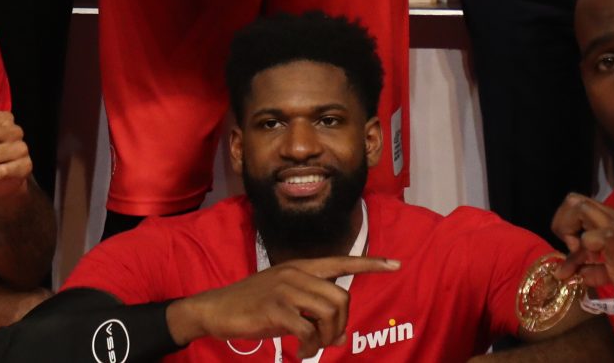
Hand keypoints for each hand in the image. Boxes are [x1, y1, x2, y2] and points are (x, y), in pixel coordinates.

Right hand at [169, 257, 398, 354]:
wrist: (217, 309)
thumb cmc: (255, 306)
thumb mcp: (287, 305)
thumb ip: (314, 313)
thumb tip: (342, 335)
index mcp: (302, 267)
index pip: (342, 261)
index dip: (371, 263)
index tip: (396, 264)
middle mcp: (296, 272)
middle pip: (341, 297)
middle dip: (341, 324)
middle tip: (326, 340)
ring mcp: (285, 288)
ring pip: (328, 313)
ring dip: (325, 339)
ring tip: (311, 348)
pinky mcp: (274, 308)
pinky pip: (307, 330)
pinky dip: (309, 347)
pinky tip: (299, 352)